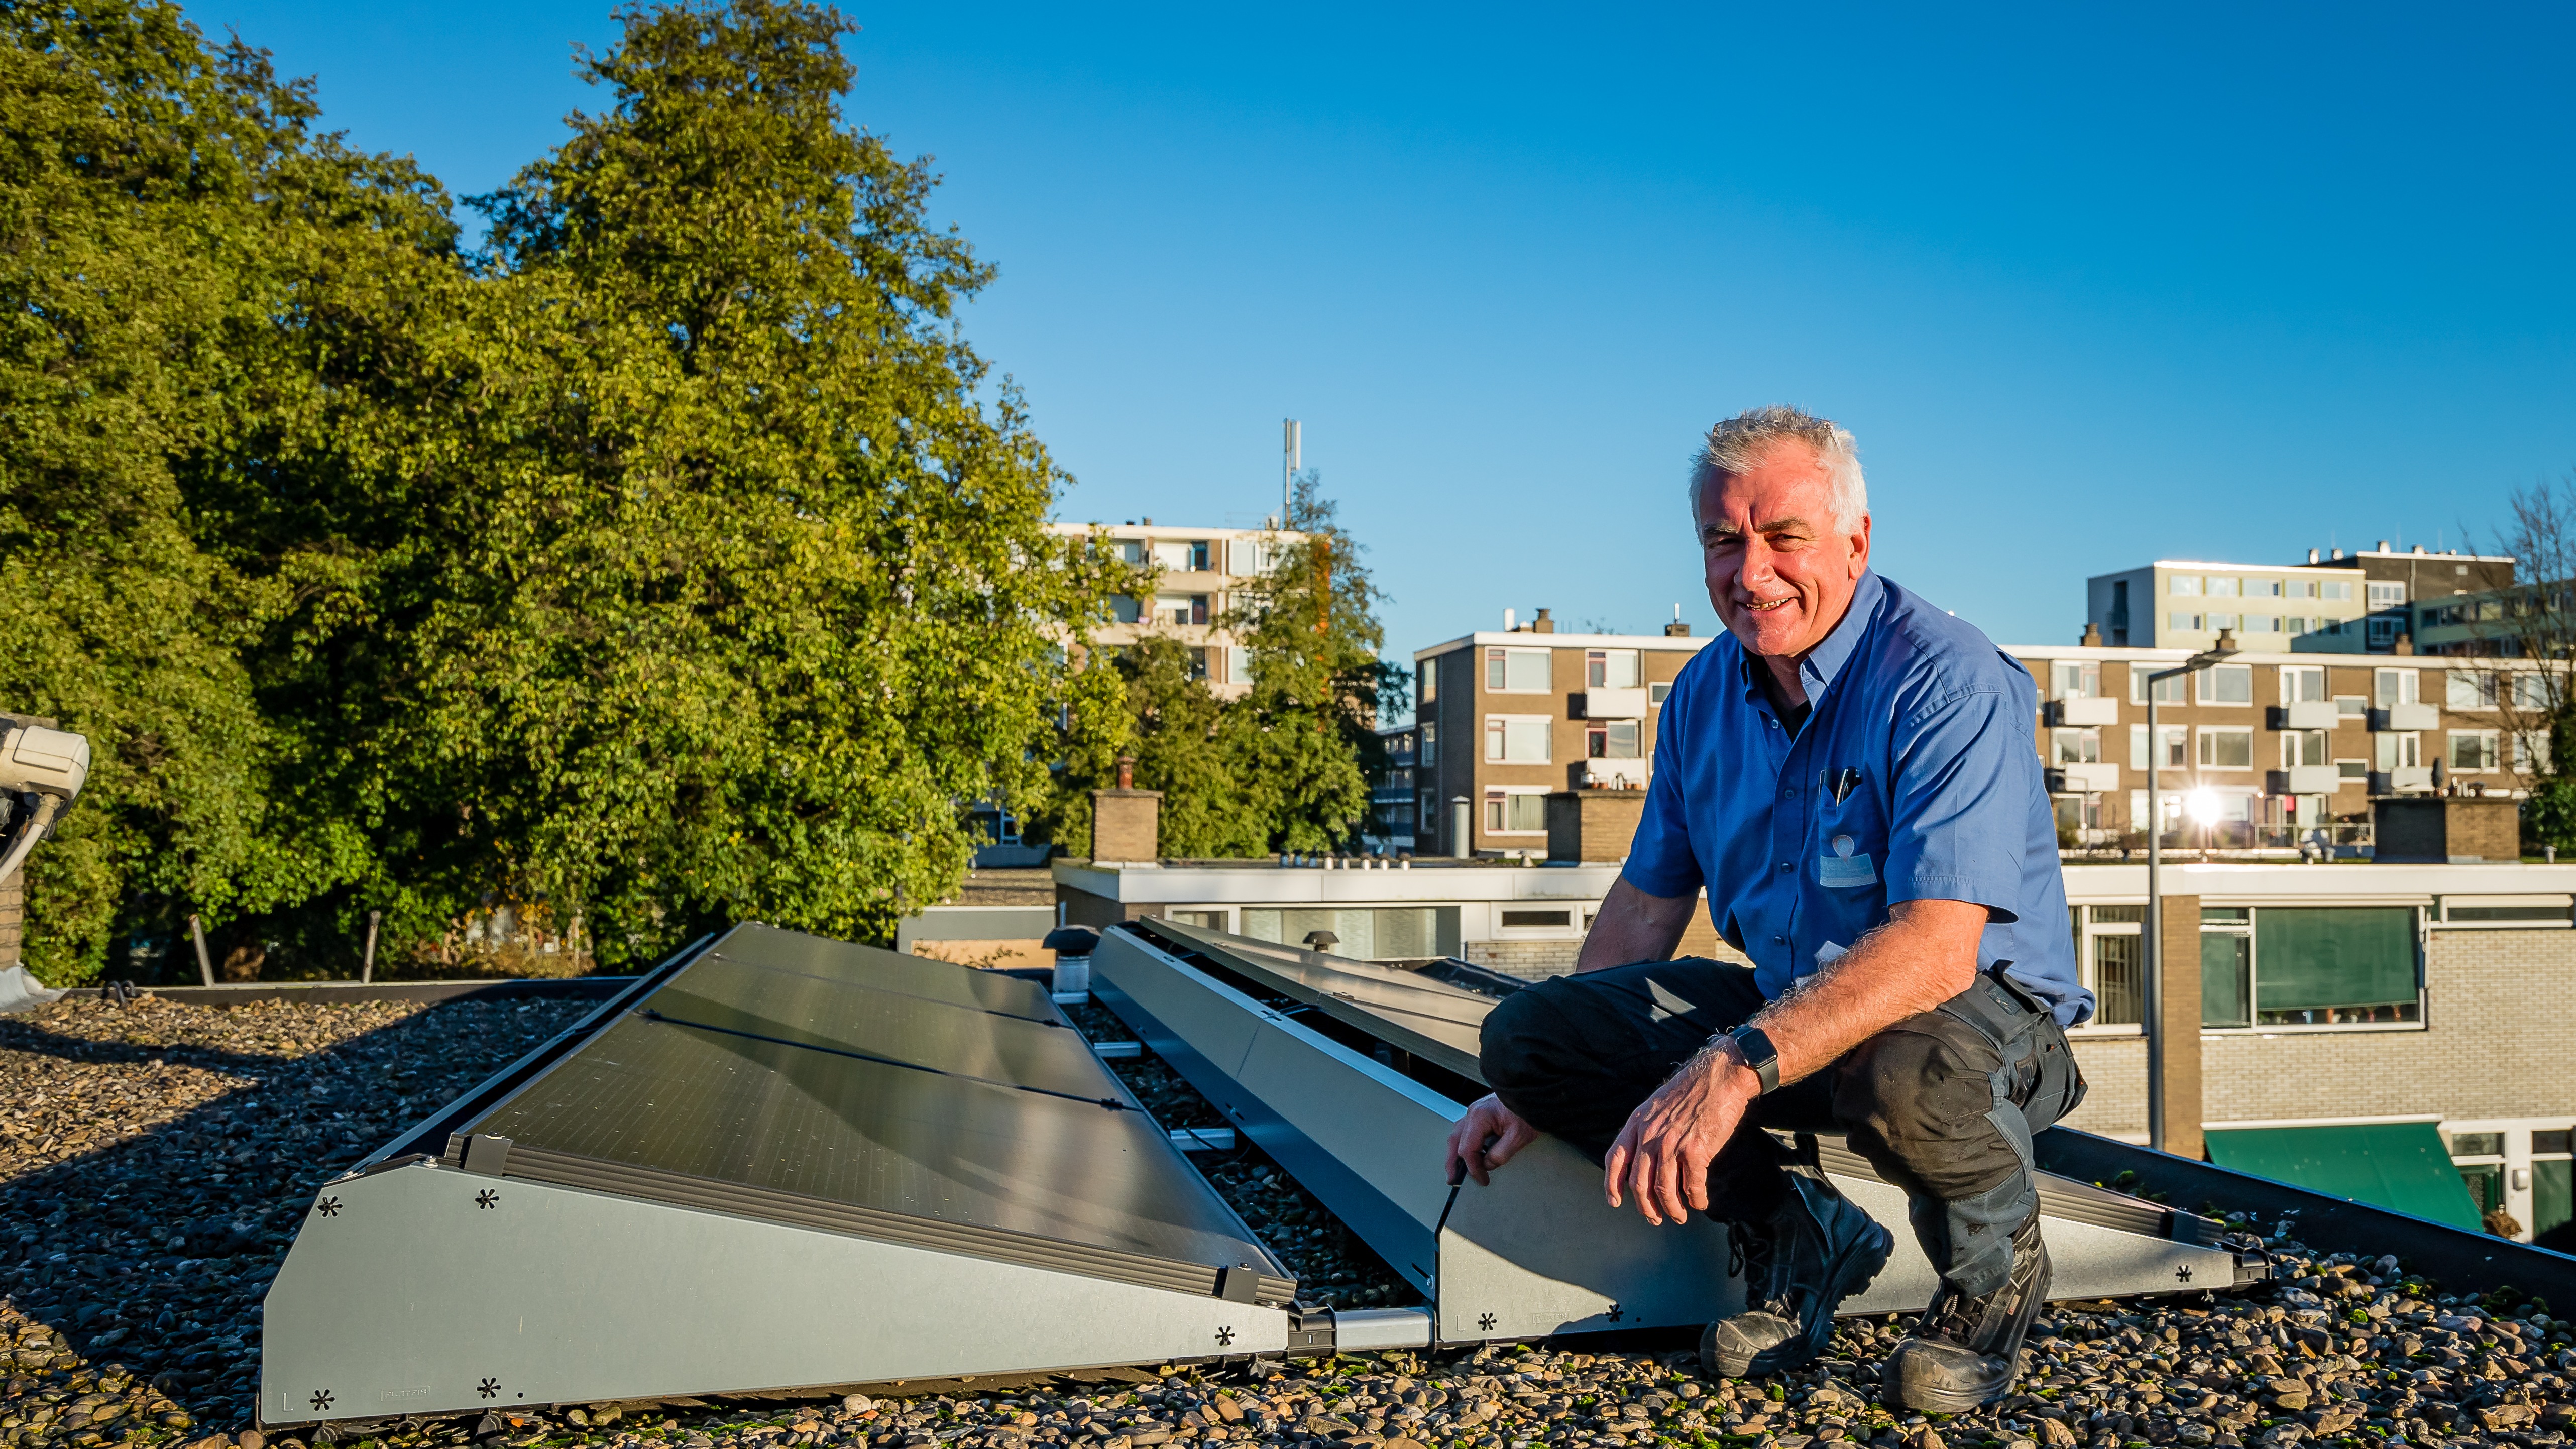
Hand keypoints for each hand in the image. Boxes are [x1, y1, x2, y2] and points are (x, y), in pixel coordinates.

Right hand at [1444, 1094, 1536, 1185]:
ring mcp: (1475, 1111)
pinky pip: (1466, 1131)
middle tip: (1453, 1179)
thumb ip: (1500, 1154)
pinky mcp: (1480, 1113)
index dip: (1473, 1168)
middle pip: (1455, 1142)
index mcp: (1479, 1117)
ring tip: (1457, 1169)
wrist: (1534, 1095)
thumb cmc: (1528, 1110)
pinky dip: (1464, 1144)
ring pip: (1457, 1136)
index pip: (1467, 1149)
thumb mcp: (1518, 1137)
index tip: (1481, 1179)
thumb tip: (1487, 1164)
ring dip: (1455, 1154)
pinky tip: (1469, 1154)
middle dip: (1453, 1163)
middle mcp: (1473, 1112)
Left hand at [1602, 1045, 1756, 1225]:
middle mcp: (1650, 1136)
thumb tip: (1643, 1158)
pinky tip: (1699, 1203)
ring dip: (1671, 1209)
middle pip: (1638, 1183)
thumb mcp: (1656, 1105)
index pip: (1615, 1158)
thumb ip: (1647, 1129)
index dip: (1612, 1184)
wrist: (1720, 1076)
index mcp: (1637, 1123)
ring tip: (1679, 1216)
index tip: (1615, 1202)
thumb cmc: (1691, 1091)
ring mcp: (1672, 1144)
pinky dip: (1695, 1200)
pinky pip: (1691, 1186)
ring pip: (1664, 1190)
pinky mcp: (1696, 1151)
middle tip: (1654, 1218)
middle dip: (1645, 1207)